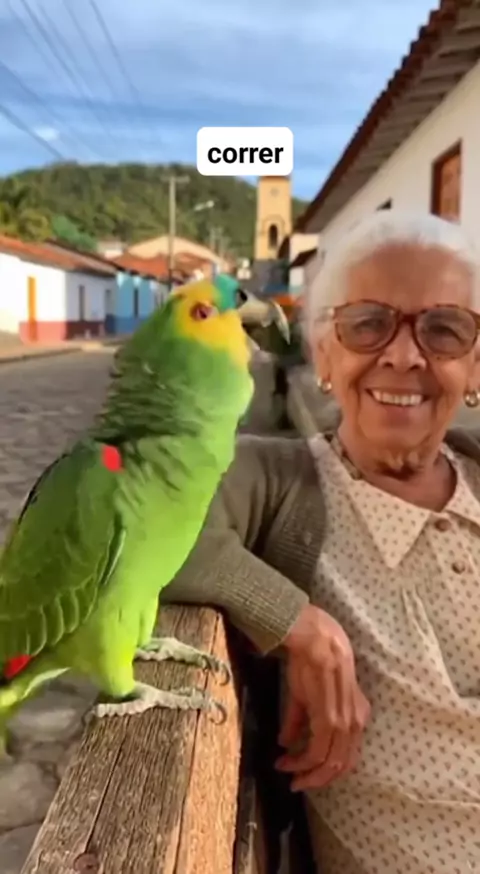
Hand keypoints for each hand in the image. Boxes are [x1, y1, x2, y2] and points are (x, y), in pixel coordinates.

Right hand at [275, 603, 369, 791]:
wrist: (316, 641)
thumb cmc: (313, 662)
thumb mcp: (307, 696)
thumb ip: (299, 721)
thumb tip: (285, 743)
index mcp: (357, 716)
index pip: (347, 756)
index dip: (326, 770)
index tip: (302, 773)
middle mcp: (355, 723)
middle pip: (340, 765)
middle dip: (316, 779)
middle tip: (295, 783)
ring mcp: (345, 723)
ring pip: (330, 763)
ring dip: (307, 774)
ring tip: (286, 773)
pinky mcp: (330, 719)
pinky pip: (318, 751)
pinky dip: (301, 762)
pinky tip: (285, 760)